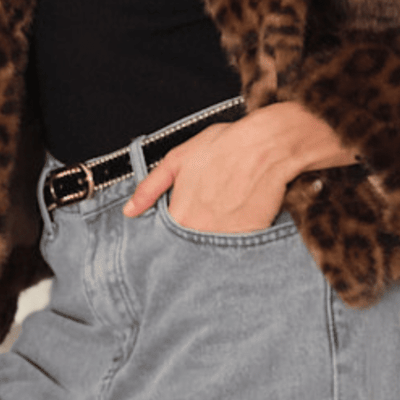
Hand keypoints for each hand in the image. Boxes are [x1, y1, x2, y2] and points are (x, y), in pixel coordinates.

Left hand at [122, 102, 358, 232]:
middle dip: (186, 248)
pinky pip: (235, 253)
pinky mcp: (250, 239)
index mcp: (179, 213)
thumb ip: (150, 187)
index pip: (163, 240)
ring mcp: (226, 238)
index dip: (165, 239)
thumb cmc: (226, 145)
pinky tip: (233, 234)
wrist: (269, 145)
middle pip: (185, 251)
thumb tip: (130, 210)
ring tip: (214, 234)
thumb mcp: (178, 158)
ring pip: (209, 255)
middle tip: (193, 237)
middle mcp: (200, 231)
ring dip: (207, 251)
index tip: (170, 237)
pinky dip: (231, 250)